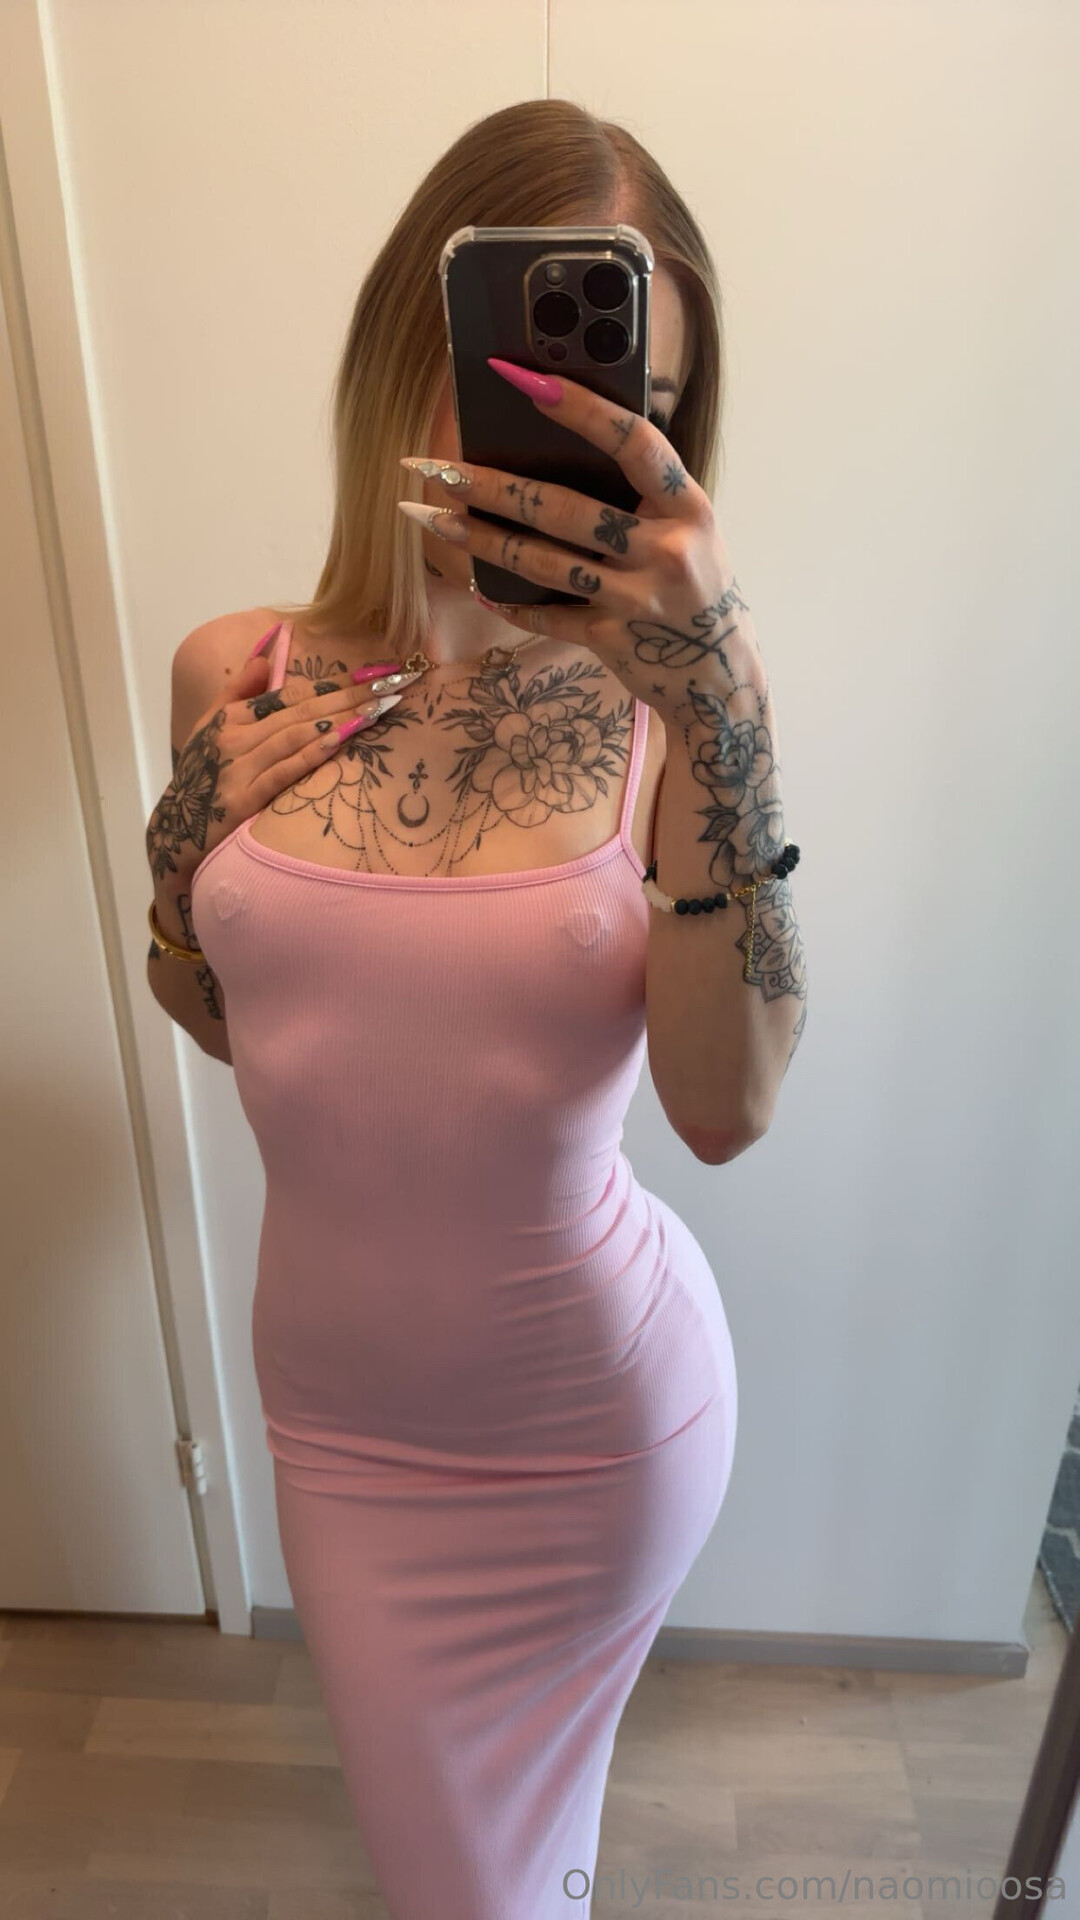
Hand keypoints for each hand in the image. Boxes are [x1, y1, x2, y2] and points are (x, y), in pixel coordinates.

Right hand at [145, 650, 420, 884]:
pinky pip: (284, 771)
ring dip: (340, 718)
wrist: (175, 832)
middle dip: (351, 694)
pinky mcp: (243, 799)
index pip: (293, 692)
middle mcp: (236, 737)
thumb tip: (267, 652)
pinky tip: (341, 739)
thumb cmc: (201, 778)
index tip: (375, 672)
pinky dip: (312, 753)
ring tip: (379, 707)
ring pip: (297, 734)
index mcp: (233, 717)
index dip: (336, 680)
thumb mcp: (210, 728)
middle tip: (394, 683)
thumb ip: (239, 690)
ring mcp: (239, 767)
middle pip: (302, 709)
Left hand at [398, 360, 761, 729]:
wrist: (719, 675)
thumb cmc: (695, 585)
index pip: (633, 442)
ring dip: (479, 539)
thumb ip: (645, 493)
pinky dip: (510, 602)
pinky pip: (547, 615)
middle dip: (491, 485)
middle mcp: (665, 550)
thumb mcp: (689, 529)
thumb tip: (565, 441)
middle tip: (437, 466)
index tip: (524, 379)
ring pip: (542, 562)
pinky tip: (476, 586)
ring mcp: (637, 599)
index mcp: (688, 506)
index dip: (580, 408)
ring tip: (430, 517)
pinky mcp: (611, 639)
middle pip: (563, 508)